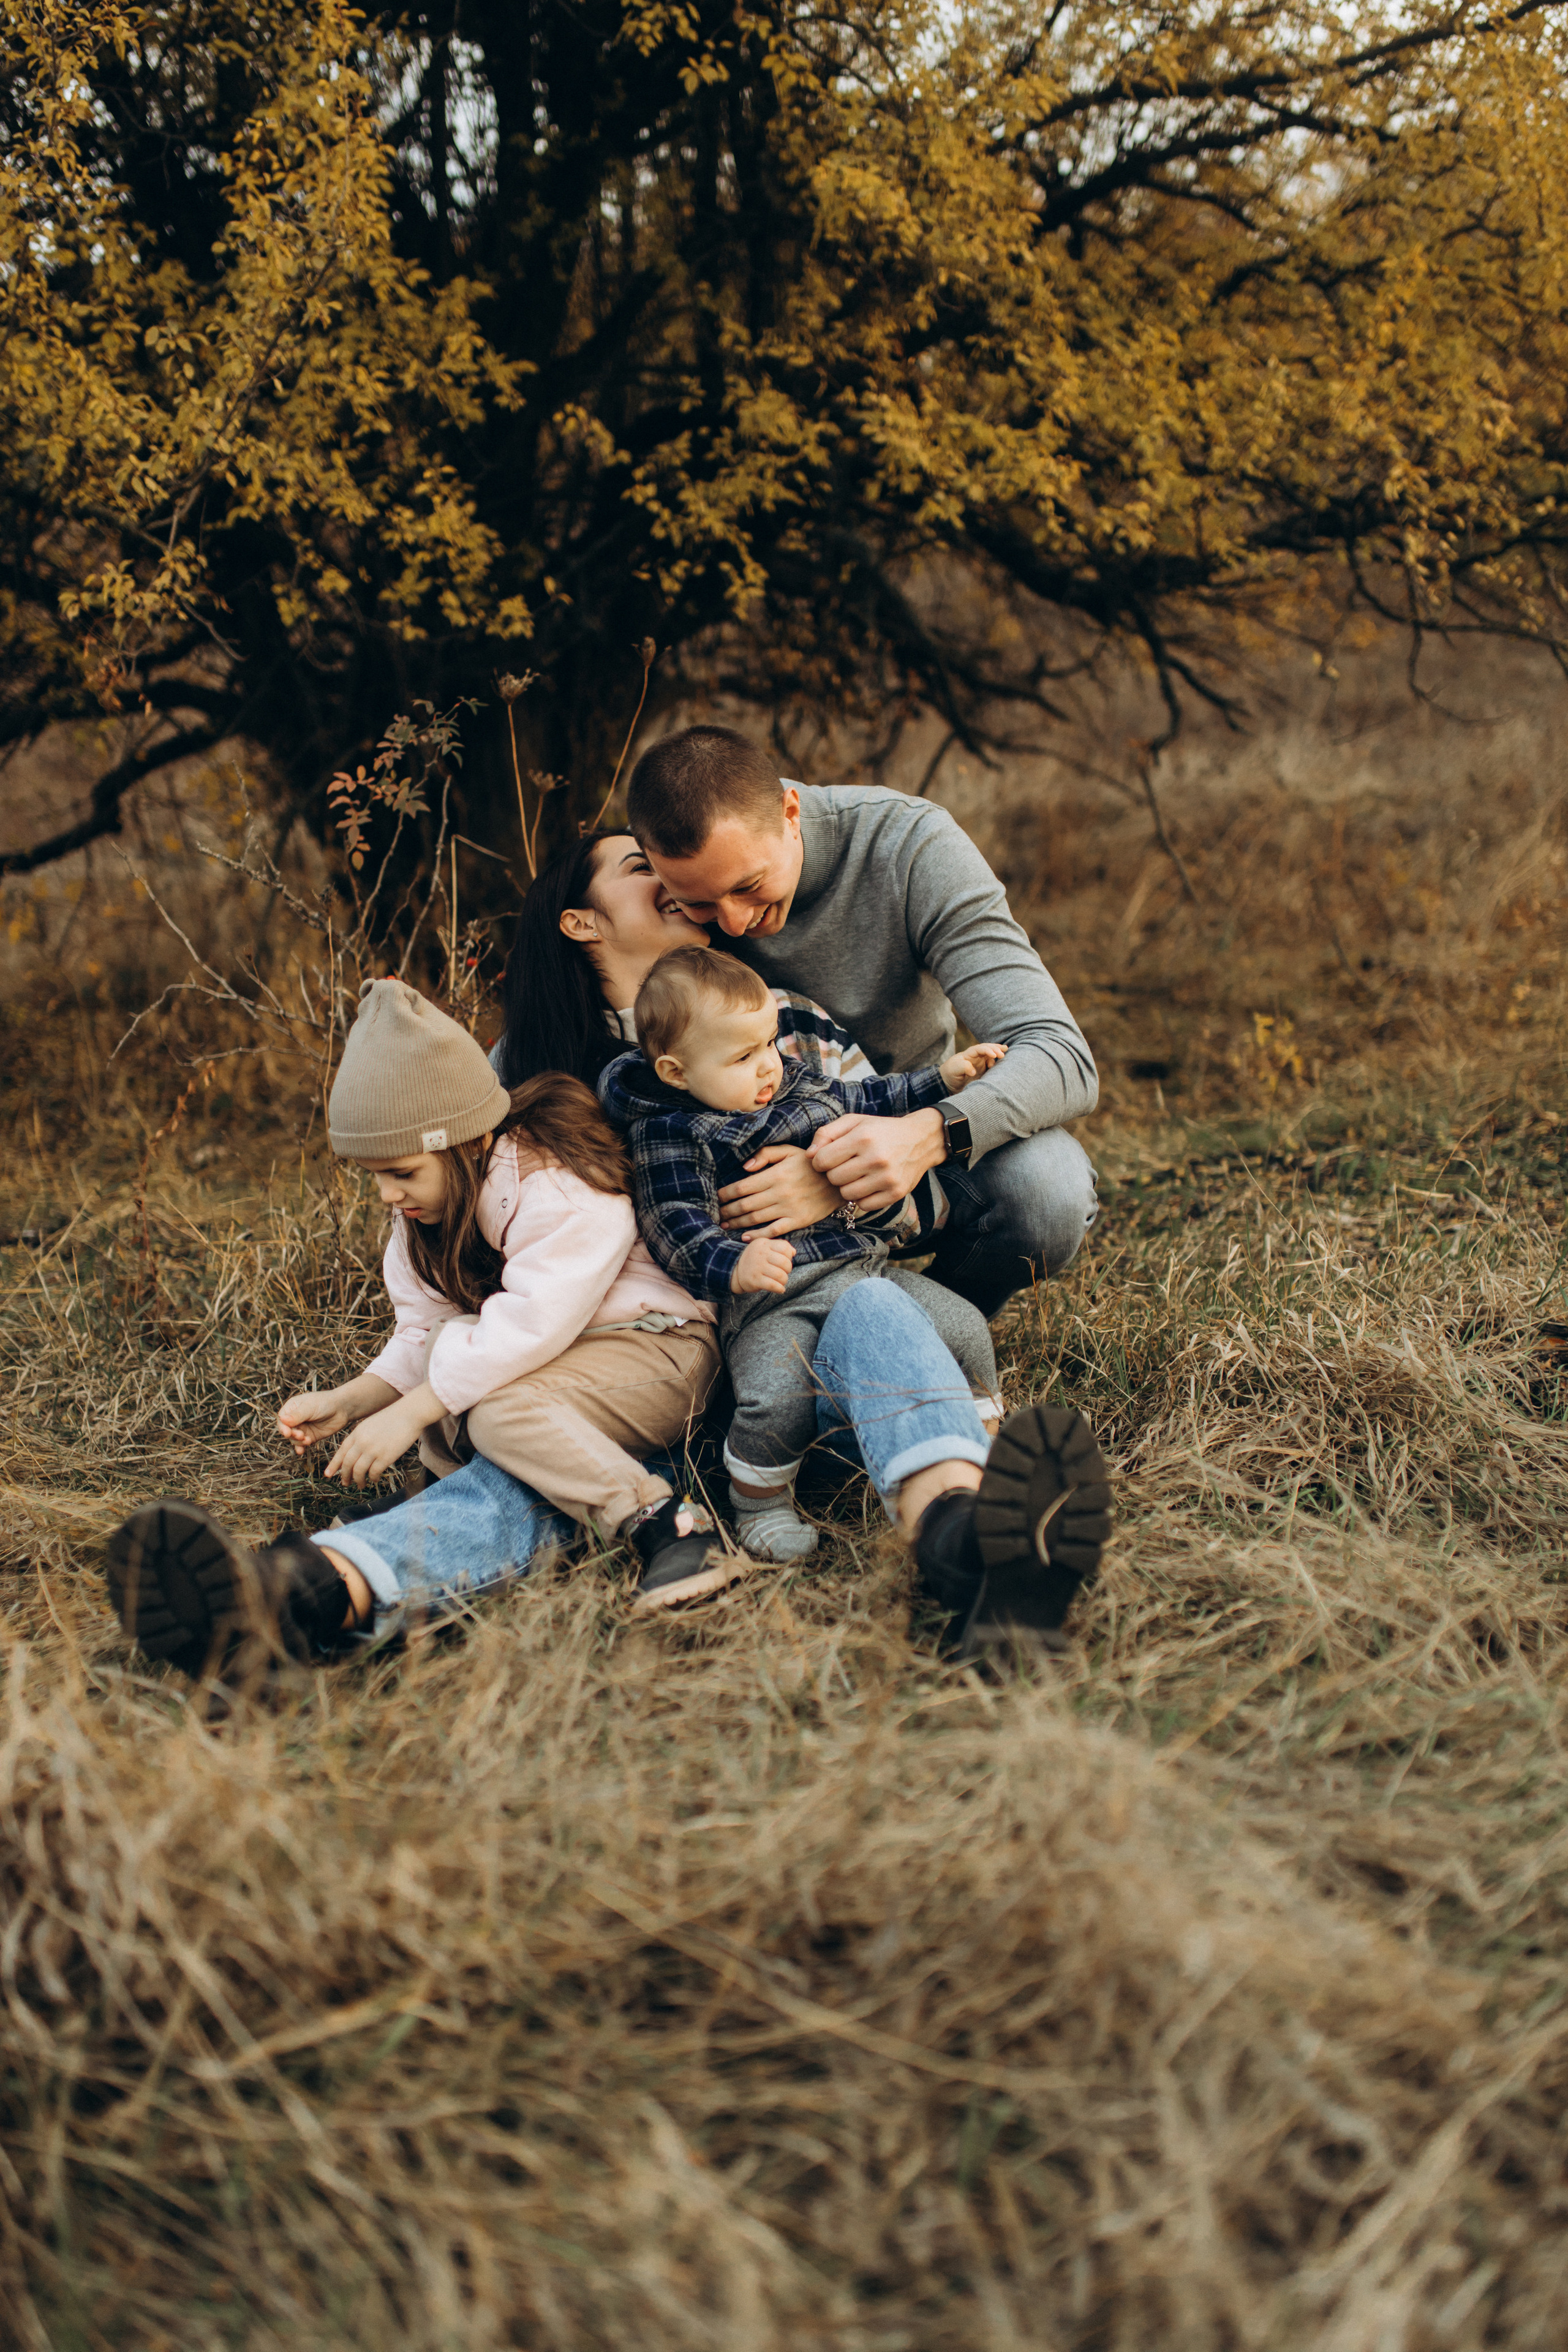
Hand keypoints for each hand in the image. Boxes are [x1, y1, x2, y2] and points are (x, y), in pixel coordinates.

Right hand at [277, 1389, 352, 1456]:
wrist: (343, 1408)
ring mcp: (302, 1428)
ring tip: (308, 1440)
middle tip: (301, 1435)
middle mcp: (295, 1419)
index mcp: (292, 1408)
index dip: (283, 1427)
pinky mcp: (310, 1436)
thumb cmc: (325, 1402)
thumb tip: (282, 1419)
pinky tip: (301, 1451)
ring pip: (293, 1439)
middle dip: (292, 1435)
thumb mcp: (310, 1407)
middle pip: (286, 1431)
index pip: (282, 1419)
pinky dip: (301, 1447)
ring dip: (298, 1442)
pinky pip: (302, 1444)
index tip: (287, 1433)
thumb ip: (297, 1415)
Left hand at [324, 1384, 439, 1488]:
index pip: (341, 1452)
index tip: (329, 1474)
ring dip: (358, 1481)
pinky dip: (373, 1478)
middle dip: (345, 1476)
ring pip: (359, 1471)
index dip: (334, 1464)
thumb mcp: (371, 1424)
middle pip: (348, 1464)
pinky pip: (374, 1472)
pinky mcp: (385, 1457)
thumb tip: (356, 1453)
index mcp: (357, 1433)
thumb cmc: (393, 1418)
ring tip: (360, 1485)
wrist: (409, 1414)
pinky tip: (374, 1479)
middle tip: (345, 1483)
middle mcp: (362, 1442)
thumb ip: (362, 1437)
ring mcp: (373, 1450)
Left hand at [716, 1144, 841, 1236]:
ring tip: (725, 1225)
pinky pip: (773, 1231)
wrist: (838, 1181)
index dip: (726, 1193)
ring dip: (737, 1223)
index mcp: (776, 1174)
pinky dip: (758, 1236)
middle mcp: (780, 1193)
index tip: (717, 1197)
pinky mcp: (798, 1221)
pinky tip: (745, 1237)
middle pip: (745, 1204)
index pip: (743, 1186)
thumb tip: (744, 1167)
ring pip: (756, 1218)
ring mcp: (789, 1208)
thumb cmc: (810, 1164)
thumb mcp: (790, 1151)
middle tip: (716, 1214)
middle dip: (727, 1210)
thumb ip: (766, 1155)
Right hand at [731, 1237, 795, 1295]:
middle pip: (785, 1263)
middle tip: (783, 1273)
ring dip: (784, 1280)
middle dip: (788, 1270)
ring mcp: (757, 1267)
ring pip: (781, 1276)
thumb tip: (793, 1252)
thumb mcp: (764, 1248)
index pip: (785, 1248)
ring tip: (781, 1281)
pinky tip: (780, 1289)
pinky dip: (780, 1289)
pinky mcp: (755, 1280)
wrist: (734, 1271)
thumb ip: (780, 1247)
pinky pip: (774, 1286)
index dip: (789, 1257)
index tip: (784, 1262)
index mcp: (763, 1243)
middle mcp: (760, 1253)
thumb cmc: (755, 1259)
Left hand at [807, 1107, 948, 1213]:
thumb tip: (809, 1156)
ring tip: (857, 1174)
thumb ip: (826, 1133)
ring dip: (847, 1186)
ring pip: (847, 1194)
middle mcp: (876, 1158)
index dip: (820, 1160)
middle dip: (834, 1172)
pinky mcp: (896, 1193)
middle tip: (846, 1165)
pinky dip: (862, 1197)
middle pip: (833, 1178)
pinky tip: (869, 1184)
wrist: (920, 1140)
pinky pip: (864, 1205)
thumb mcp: (853, 1122)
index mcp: (862, 1137)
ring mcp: (887, 1178)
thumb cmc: (880, 1130)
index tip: (830, 1157)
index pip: (822, 1160)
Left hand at [939, 1041, 1006, 1091]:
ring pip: (991, 1055)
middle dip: (996, 1049)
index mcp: (969, 1054)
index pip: (980, 1049)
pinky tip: (1003, 1063)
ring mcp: (980, 1063)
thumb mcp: (954, 1069)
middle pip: (987, 1049)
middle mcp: (976, 1057)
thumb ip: (963, 1067)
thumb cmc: (950, 1074)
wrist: (949, 1084)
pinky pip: (992, 1064)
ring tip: (1005, 1053)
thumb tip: (973, 1071)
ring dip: (998, 1053)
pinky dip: (998, 1063)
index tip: (994, 1055)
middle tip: (1003, 1053)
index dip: (988, 1050)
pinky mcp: (983, 1071)